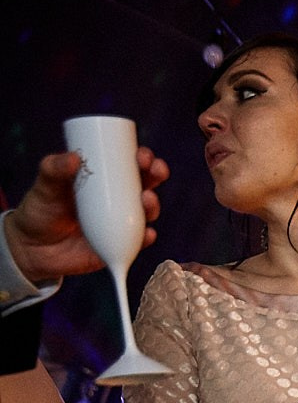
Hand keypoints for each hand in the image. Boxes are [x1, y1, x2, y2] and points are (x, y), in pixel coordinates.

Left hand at [4, 148, 169, 283]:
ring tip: (147, 200)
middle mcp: (116, 199)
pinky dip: (147, 237)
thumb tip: (73, 157)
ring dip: (153, 205)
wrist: (35, 248)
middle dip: (156, 175)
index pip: (126, 164)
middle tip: (155, 171)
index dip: (140, 157)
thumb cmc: (40, 211)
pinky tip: (148, 234)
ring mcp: (119, 222)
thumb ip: (53, 170)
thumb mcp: (44, 187)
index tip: (142, 154)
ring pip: (146, 211)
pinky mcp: (120, 245)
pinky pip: (139, 242)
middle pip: (144, 183)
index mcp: (101, 179)